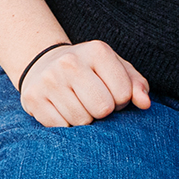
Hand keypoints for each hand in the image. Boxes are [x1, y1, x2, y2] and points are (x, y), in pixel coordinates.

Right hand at [18, 40, 150, 127]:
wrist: (44, 64)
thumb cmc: (91, 70)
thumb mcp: (116, 69)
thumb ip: (136, 85)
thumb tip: (145, 104)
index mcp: (97, 51)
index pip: (124, 94)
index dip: (122, 100)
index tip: (111, 93)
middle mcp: (70, 62)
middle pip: (103, 108)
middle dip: (104, 111)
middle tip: (95, 101)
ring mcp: (49, 80)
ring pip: (82, 120)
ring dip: (85, 119)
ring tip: (79, 103)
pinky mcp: (33, 98)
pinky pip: (61, 127)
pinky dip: (66, 124)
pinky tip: (63, 109)